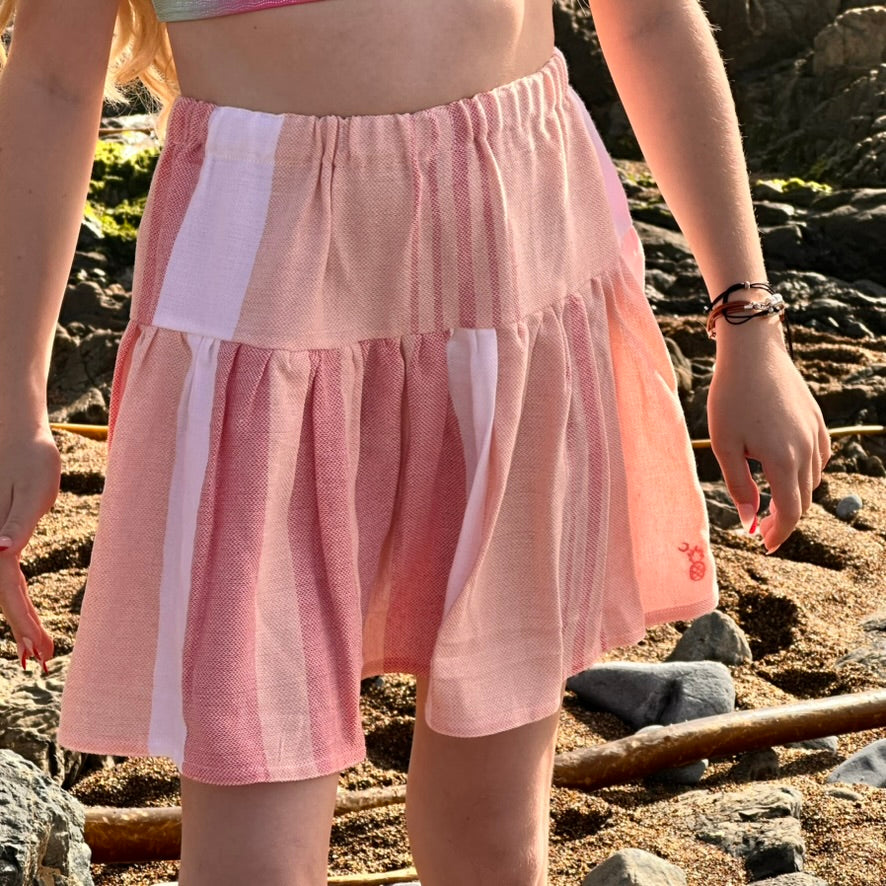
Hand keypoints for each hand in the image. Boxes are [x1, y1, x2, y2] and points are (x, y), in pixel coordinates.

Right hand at [0, 421, 60, 672]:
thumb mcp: (33, 489)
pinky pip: (8, 581)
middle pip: (3, 596)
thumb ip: (16, 522)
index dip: (20, 619)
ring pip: (5, 592)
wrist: (17, 435)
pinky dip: (19, 605)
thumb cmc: (31, 458)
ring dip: (20, 623)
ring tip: (39, 654)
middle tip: (43, 662)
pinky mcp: (3, 541)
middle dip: (23, 630)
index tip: (36, 647)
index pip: (5, 587)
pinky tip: (29, 625)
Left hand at [707, 334, 830, 553]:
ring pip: (813, 479)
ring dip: (795, 496)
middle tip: (761, 527)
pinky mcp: (818, 420)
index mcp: (782, 460)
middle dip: (784, 519)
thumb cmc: (730, 398)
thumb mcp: (725, 445)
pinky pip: (820, 458)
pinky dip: (806, 473)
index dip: (778, 533)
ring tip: (770, 501)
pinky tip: (788, 471)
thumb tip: (748, 520)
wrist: (752, 353)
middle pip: (802, 500)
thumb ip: (739, 485)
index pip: (789, 512)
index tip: (764, 545)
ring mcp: (816, 434)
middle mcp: (807, 450)